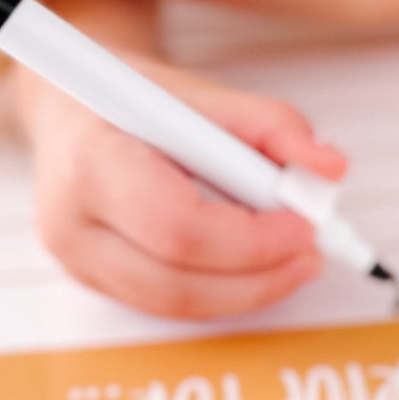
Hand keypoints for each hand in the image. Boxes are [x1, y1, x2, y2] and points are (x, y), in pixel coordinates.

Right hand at [14, 48, 347, 319]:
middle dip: (258, 277)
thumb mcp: (202, 93)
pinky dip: (220, 290)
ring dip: (246, 291)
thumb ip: (271, 125)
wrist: (69, 109)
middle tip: (311, 252)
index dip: (252, 238)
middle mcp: (70, 224)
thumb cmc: (132, 98)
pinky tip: (254, 265)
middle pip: (177, 284)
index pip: (180, 228)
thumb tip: (329, 168)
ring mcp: (75, 262)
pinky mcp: (91, 282)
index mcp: (92, 163)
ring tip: (293, 259)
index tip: (304, 223)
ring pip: (175, 306)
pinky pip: (166, 304)